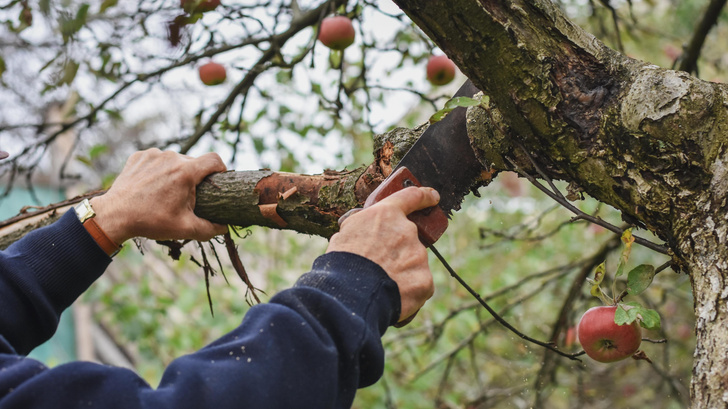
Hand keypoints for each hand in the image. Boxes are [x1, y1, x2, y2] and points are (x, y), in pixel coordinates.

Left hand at [90, 149, 227, 243]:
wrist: (114, 215)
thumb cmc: (151, 222)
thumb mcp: (185, 228)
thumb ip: (210, 229)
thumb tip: (225, 227)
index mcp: (185, 172)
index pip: (215, 160)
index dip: (221, 169)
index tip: (219, 179)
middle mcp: (171, 157)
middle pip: (194, 161)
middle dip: (195, 177)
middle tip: (188, 196)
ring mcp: (153, 154)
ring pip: (175, 160)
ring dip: (176, 172)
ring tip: (166, 192)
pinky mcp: (139, 156)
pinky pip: (157, 159)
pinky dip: (159, 169)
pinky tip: (152, 185)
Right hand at [326, 187, 439, 322]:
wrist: (351, 293)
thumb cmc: (342, 262)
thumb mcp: (345, 233)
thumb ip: (363, 227)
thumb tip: (365, 232)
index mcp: (386, 215)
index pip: (411, 197)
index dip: (424, 196)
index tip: (433, 197)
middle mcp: (407, 231)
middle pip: (408, 240)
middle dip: (398, 251)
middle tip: (380, 266)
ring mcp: (418, 256)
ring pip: (413, 264)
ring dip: (401, 273)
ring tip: (380, 285)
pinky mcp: (425, 280)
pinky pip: (419, 285)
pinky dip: (408, 291)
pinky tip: (392, 296)